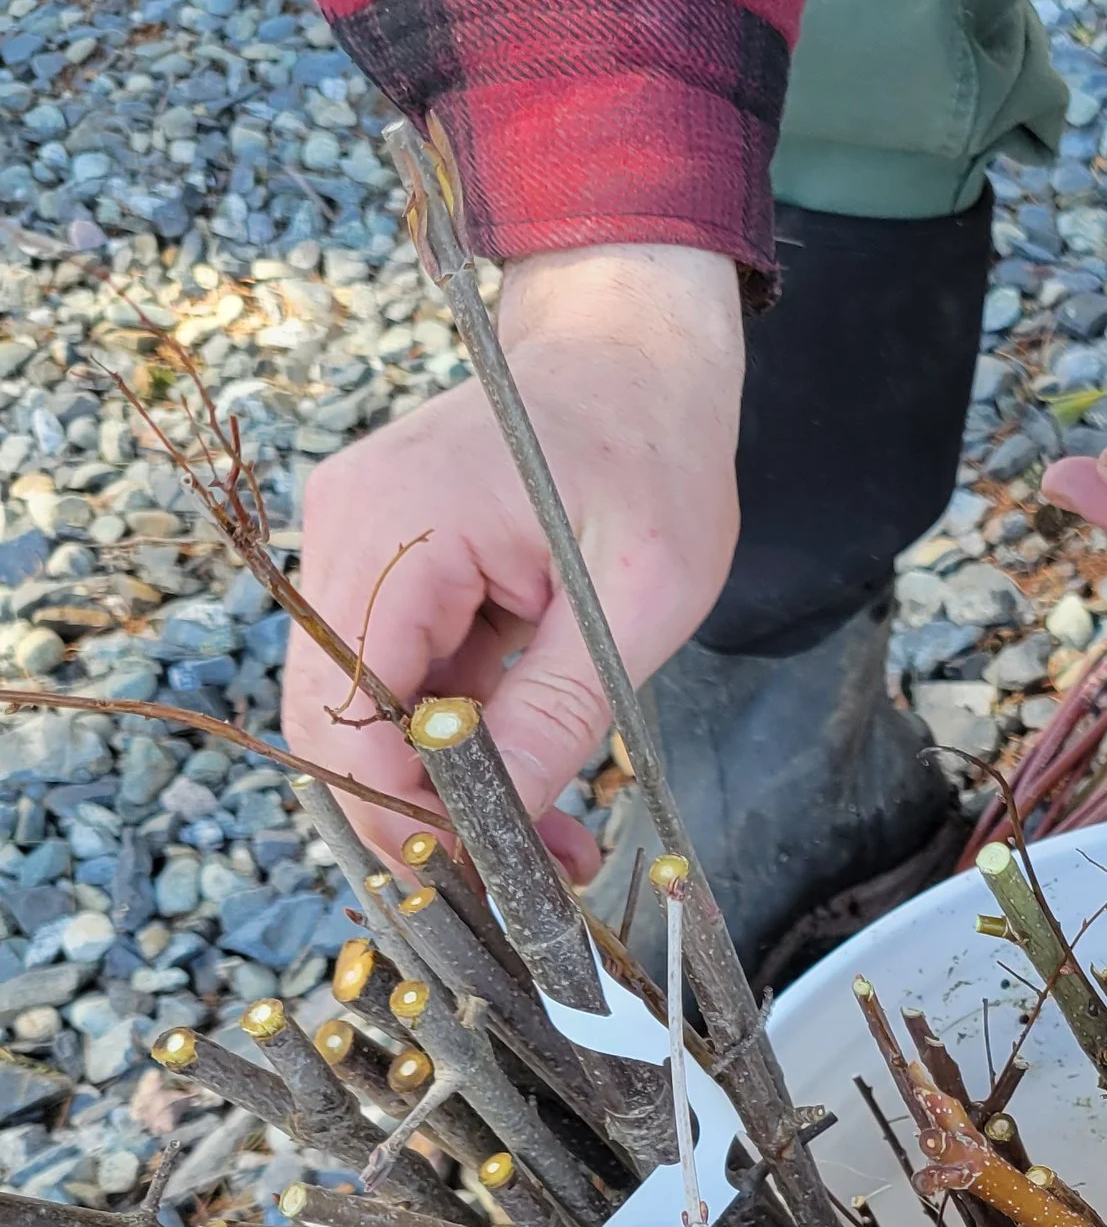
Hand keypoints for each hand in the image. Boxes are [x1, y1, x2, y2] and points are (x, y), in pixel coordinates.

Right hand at [281, 243, 743, 882]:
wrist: (634, 350)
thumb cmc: (649, 451)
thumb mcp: (633, 601)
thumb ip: (556, 712)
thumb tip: (501, 825)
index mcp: (395, 528)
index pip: (346, 716)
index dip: (406, 812)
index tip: (492, 875)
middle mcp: (343, 530)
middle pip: (338, 724)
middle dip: (428, 814)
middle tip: (533, 873)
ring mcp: (354, 540)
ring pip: (369, 710)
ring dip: (450, 783)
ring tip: (554, 835)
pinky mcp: (382, 555)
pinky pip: (399, 673)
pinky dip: (457, 734)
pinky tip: (531, 771)